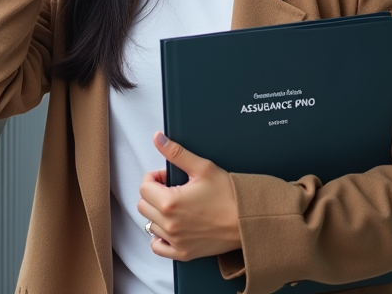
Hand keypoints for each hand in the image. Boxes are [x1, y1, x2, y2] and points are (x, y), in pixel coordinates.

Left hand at [138, 132, 241, 260]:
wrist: (248, 220)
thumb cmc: (229, 195)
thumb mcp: (203, 168)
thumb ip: (176, 152)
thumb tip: (157, 139)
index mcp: (170, 202)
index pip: (144, 187)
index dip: (155, 178)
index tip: (167, 178)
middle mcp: (170, 224)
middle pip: (143, 206)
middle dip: (154, 194)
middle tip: (171, 190)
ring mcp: (176, 241)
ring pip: (150, 224)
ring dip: (157, 214)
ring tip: (176, 207)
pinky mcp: (184, 253)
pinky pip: (158, 247)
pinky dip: (159, 238)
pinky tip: (171, 227)